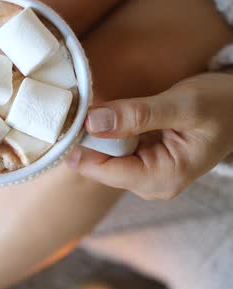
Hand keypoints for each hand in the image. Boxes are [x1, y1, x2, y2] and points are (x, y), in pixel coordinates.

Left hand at [67, 73, 232, 199]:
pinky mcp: (140, 161)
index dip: (82, 143)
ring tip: (96, 107)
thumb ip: (139, 114)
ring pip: (101, 155)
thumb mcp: (184, 105)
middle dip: (87, 136)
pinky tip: (107, 115)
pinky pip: (110, 147)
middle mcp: (149, 183)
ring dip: (94, 131)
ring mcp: (144, 174)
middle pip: (98, 164)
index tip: (70, 117)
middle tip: (81, 106)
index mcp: (162, 179)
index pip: (102, 170)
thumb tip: (93, 123)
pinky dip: (105, 130)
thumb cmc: (221, 105)